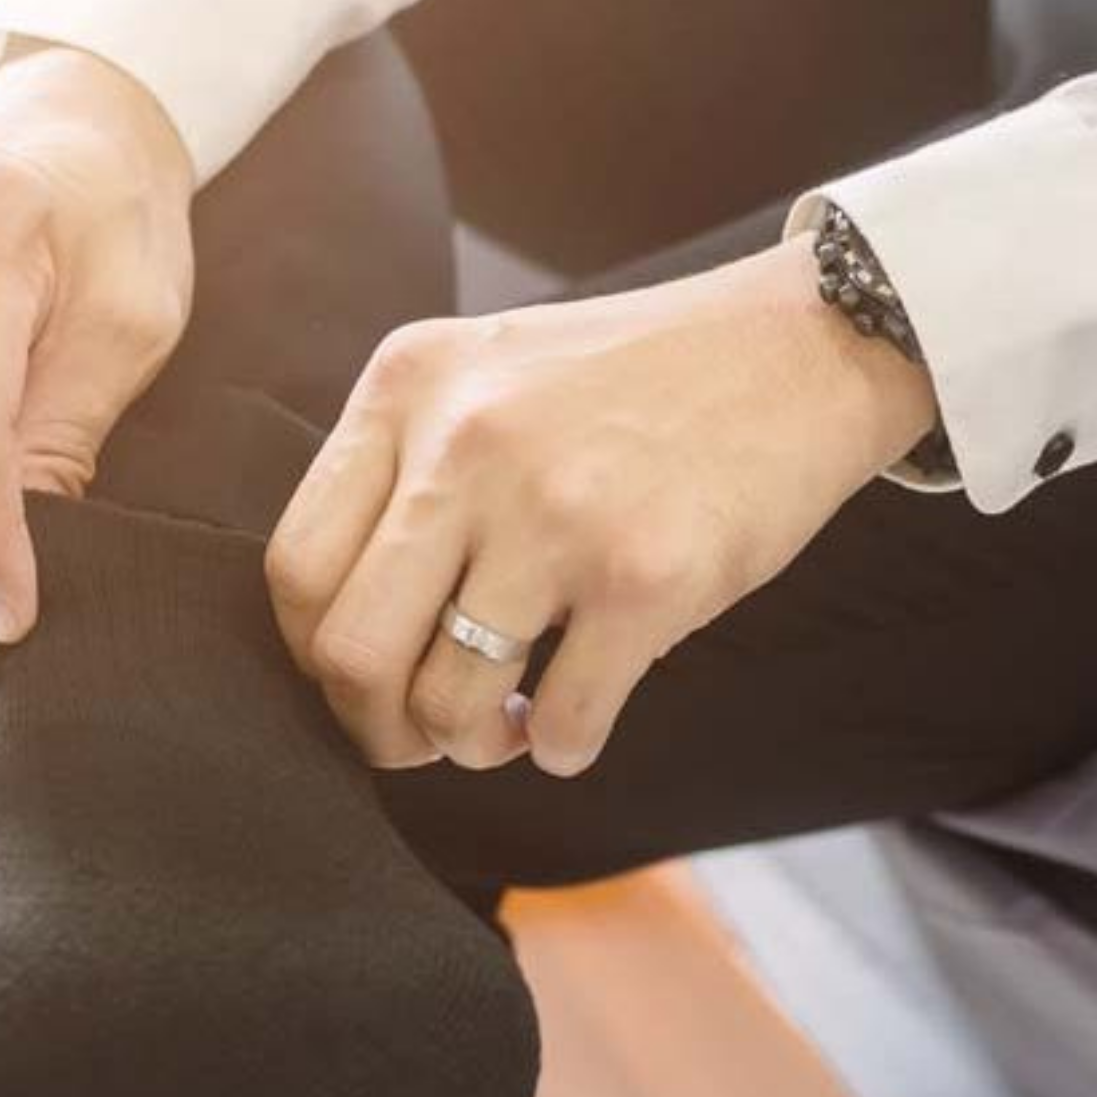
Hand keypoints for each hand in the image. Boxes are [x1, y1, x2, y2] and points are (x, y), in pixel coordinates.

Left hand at [265, 239, 938, 774]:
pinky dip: (561, 749)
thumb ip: (405, 467)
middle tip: (417, 736)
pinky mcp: (646, 577)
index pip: (295, 567)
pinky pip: (563, 723)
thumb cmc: (633, 380)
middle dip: (376, 729)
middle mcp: (466, 446)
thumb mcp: (486, 371)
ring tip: (507, 727)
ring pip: (448, 704)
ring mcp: (556, 513)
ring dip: (472, 746)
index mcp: (408, 389)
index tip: (360, 677)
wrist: (801, 347)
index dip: (314, 654)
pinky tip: (573, 723)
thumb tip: (342, 631)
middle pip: (350, 654)